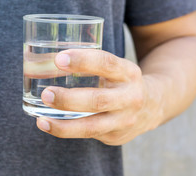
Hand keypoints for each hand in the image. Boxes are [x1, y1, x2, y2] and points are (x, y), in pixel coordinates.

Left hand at [36, 49, 162, 144]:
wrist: (153, 105)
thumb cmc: (119, 81)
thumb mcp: (114, 67)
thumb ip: (89, 64)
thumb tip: (45, 59)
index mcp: (128, 73)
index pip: (106, 63)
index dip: (83, 61)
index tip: (58, 59)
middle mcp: (130, 97)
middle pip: (98, 100)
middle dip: (69, 99)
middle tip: (46, 93)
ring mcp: (124, 120)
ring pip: (92, 126)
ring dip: (64, 125)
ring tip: (42, 121)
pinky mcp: (115, 136)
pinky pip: (87, 135)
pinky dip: (65, 131)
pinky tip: (47, 125)